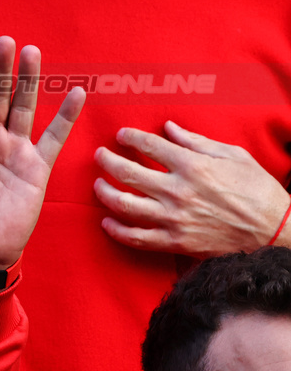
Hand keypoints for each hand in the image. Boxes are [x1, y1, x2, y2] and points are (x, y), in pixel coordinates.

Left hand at [95, 121, 289, 255]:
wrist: (276, 232)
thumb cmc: (258, 190)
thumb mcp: (233, 156)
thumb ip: (196, 141)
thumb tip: (169, 127)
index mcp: (192, 166)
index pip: (149, 145)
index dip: (129, 137)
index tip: (120, 135)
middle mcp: (178, 191)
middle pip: (127, 173)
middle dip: (107, 161)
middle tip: (99, 156)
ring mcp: (175, 219)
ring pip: (124, 205)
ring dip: (105, 193)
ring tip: (98, 185)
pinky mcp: (176, 243)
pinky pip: (137, 238)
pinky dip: (117, 230)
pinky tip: (107, 222)